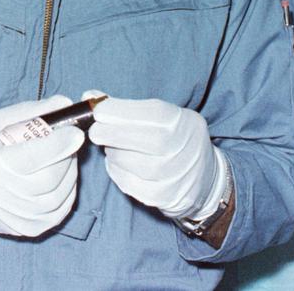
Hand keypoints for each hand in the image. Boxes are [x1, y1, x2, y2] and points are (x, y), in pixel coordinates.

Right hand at [0, 97, 84, 236]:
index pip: (33, 157)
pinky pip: (59, 210)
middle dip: (67, 154)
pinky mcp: (26, 229)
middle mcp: (3, 196)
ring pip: (61, 194)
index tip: (76, 131)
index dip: (59, 144)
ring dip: (69, 171)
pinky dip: (66, 191)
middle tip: (66, 138)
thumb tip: (65, 102)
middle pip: (52, 177)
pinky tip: (58, 176)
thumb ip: (31, 111)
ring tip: (60, 155)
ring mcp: (17, 217)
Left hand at [87, 95, 226, 220]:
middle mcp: (184, 149)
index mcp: (184, 122)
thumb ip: (128, 107)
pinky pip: (129, 184)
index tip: (98, 110)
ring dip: (113, 153)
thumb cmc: (174, 138)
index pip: (153, 113)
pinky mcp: (163, 197)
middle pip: (142, 139)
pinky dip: (117, 172)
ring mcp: (175, 176)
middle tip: (95, 131)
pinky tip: (118, 164)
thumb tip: (90, 97)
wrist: (203, 177)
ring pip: (131, 163)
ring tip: (112, 147)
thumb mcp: (163, 116)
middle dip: (111, 133)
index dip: (120, 111)